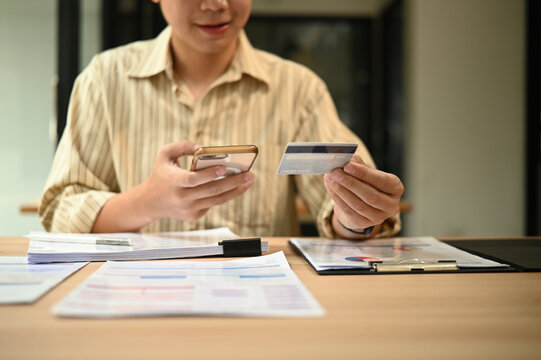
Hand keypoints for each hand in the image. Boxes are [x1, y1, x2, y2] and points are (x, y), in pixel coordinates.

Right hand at [139, 140, 254, 221]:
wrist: (150, 203)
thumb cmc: (161, 174)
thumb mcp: (165, 155)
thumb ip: (182, 146)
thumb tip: (202, 147)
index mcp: (172, 181)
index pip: (192, 180)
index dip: (209, 175)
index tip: (224, 168)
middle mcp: (181, 198)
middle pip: (211, 191)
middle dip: (233, 182)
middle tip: (250, 174)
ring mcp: (188, 209)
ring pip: (217, 200)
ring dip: (236, 190)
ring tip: (249, 180)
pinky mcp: (194, 216)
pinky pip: (213, 204)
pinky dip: (226, 195)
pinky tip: (238, 186)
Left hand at [323, 155, 403, 236]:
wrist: (360, 203)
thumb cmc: (365, 183)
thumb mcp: (364, 171)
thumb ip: (356, 163)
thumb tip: (341, 157)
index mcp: (395, 188)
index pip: (381, 181)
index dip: (364, 174)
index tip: (348, 166)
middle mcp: (391, 205)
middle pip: (370, 195)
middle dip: (351, 183)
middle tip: (335, 172)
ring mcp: (378, 217)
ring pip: (359, 205)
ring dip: (342, 191)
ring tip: (330, 179)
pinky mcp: (363, 224)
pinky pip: (349, 211)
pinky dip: (338, 198)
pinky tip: (331, 188)